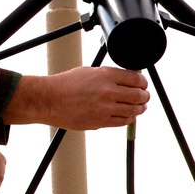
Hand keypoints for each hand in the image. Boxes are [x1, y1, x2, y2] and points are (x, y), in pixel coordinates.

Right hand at [4, 66, 149, 129]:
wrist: (50, 100)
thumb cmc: (66, 84)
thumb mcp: (89, 71)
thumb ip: (109, 75)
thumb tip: (126, 78)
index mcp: (106, 75)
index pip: (136, 79)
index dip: (143, 82)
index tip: (143, 84)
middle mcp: (108, 91)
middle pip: (138, 95)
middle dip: (144, 96)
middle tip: (144, 96)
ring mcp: (105, 108)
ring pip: (133, 110)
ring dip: (140, 108)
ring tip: (140, 107)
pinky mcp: (101, 122)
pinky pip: (123, 121)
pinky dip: (129, 118)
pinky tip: (128, 115)